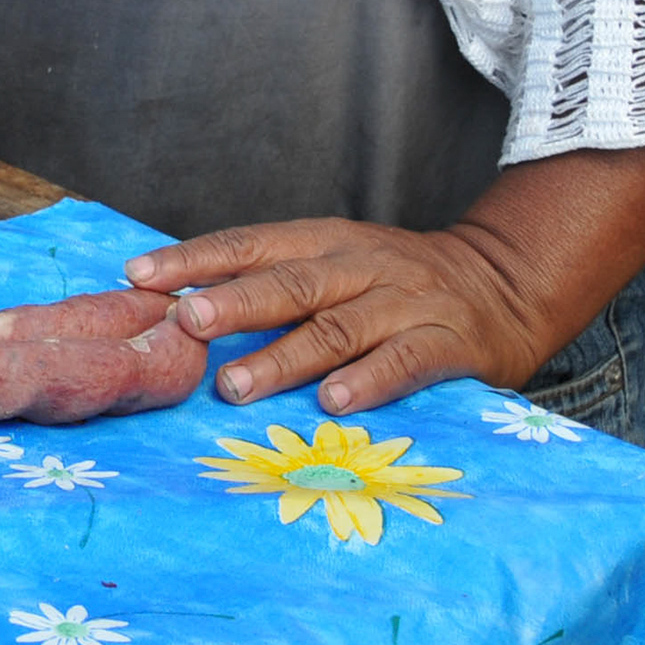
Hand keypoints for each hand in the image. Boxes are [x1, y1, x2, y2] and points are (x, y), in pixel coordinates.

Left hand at [121, 218, 549, 416]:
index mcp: (323, 241)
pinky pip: (405, 361)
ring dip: (283, 357)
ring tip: (236, 385)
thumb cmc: (395, 283)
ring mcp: (405, 301)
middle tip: (186, 325)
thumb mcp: (336, 264)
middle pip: (289, 282)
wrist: (504, 282)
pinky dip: (369, 381)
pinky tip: (335, 403)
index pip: (249, 244)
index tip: (140, 276)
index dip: (195, 259)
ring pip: (337, 327)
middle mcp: (360, 265)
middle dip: (233, 302)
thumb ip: (273, 282)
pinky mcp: (447, 341)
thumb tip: (182, 306)